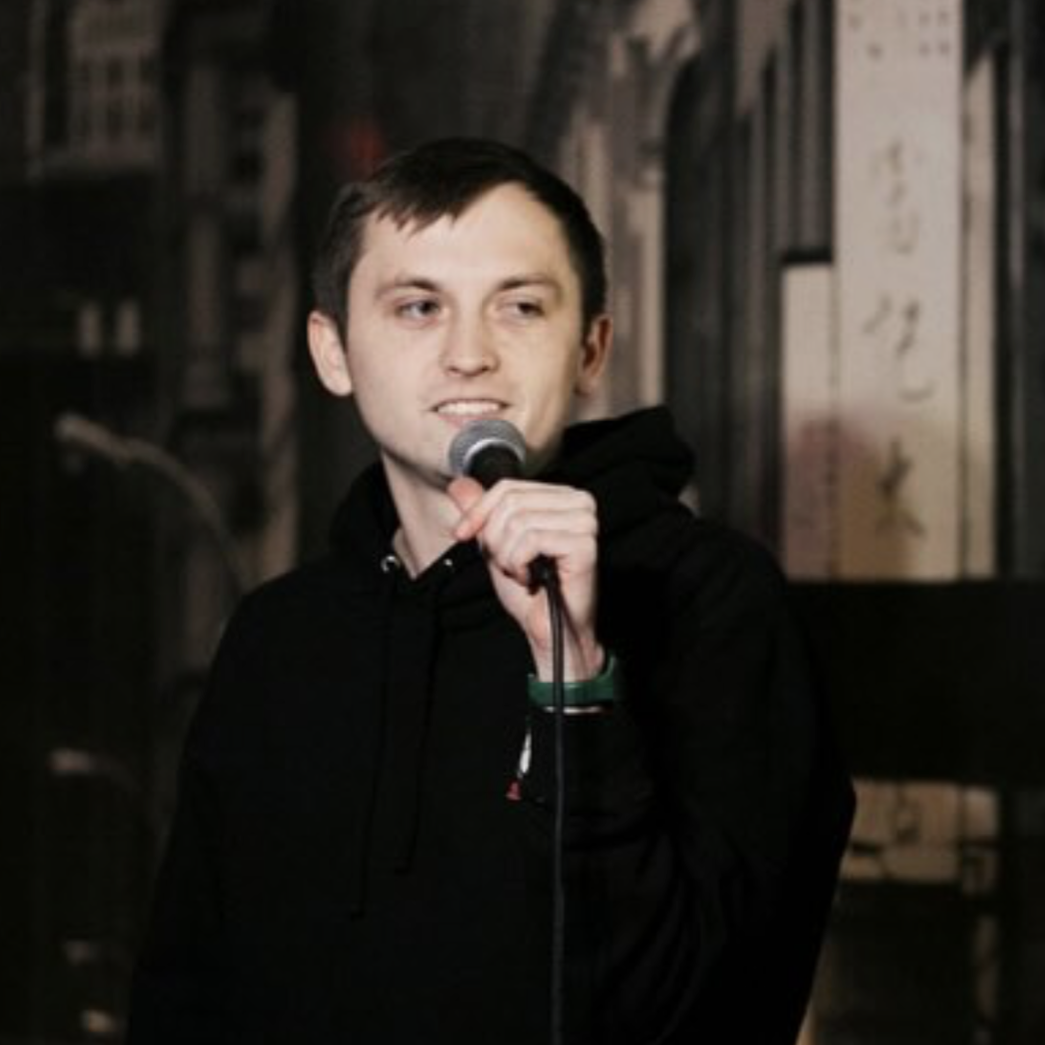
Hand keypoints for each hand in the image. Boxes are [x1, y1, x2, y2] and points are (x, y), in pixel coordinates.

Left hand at [447, 476, 603, 681]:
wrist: (550, 630)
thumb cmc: (530, 591)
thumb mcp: (497, 544)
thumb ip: (482, 512)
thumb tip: (459, 483)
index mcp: (562, 496)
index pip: (508, 487)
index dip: (478, 512)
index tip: (461, 535)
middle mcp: (579, 502)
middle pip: (511, 502)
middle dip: (496, 539)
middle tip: (507, 565)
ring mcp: (585, 522)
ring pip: (518, 521)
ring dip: (508, 556)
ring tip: (522, 573)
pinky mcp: (585, 543)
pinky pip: (531, 541)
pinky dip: (519, 564)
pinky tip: (532, 579)